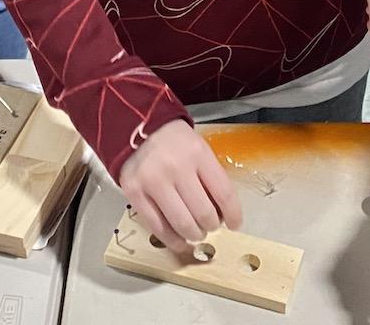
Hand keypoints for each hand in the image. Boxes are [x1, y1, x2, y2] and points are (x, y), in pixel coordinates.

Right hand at [118, 120, 242, 254]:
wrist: (138, 129)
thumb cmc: (175, 143)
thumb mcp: (200, 149)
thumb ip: (211, 178)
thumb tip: (223, 214)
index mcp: (197, 154)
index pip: (224, 193)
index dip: (233, 214)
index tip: (235, 224)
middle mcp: (175, 167)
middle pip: (203, 213)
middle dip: (211, 226)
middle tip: (210, 226)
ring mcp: (153, 181)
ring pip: (182, 224)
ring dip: (194, 235)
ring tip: (196, 233)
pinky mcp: (134, 194)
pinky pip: (157, 228)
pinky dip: (173, 240)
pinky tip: (180, 241)